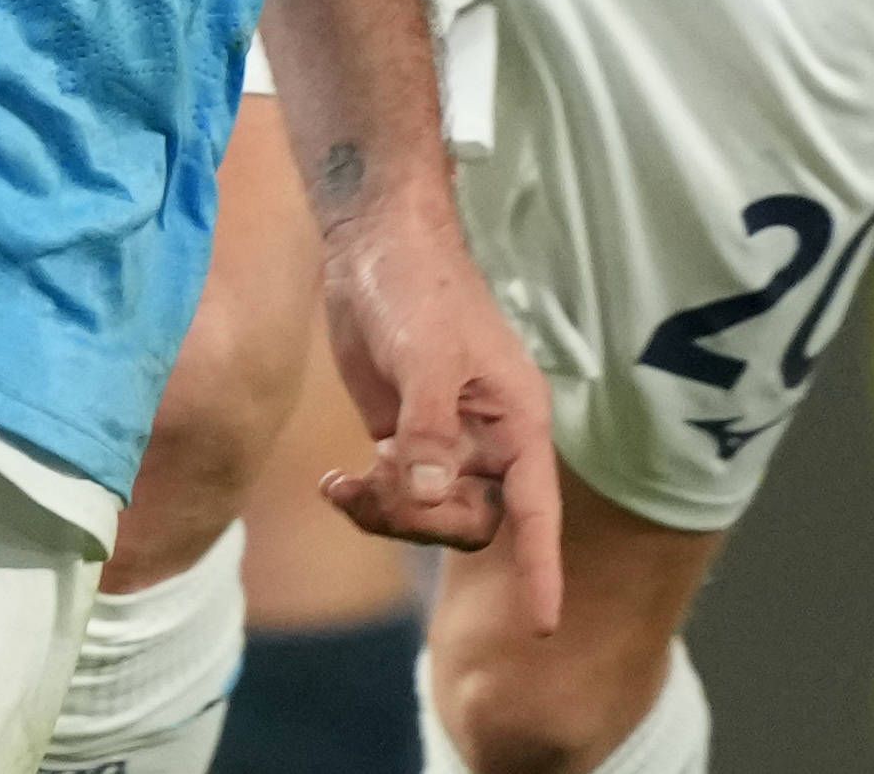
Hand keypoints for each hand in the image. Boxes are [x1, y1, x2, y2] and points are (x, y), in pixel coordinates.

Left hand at [316, 203, 563, 630]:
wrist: (375, 248)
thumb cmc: (419, 286)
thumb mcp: (427, 354)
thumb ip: (429, 428)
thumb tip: (427, 493)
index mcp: (517, 420)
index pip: (535, 509)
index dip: (540, 567)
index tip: (542, 624)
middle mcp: (489, 440)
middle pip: (473, 524)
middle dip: (423, 520)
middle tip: (379, 482)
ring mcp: (446, 443)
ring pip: (430, 518)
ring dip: (386, 514)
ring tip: (345, 483)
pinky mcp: (405, 441)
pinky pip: (394, 500)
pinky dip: (362, 501)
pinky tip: (331, 483)